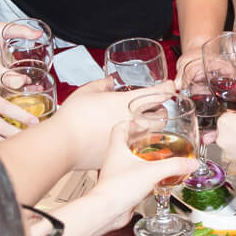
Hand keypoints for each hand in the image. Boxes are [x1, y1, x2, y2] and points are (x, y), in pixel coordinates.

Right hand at [48, 78, 170, 166]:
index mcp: (125, 103)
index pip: (155, 94)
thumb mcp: (86, 91)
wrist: (63, 143)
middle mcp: (131, 122)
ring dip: (155, 130)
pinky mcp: (121, 154)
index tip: (171, 85)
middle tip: (160, 109)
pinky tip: (133, 144)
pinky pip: (137, 150)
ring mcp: (128, 140)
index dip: (167, 88)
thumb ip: (101, 84)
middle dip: (164, 112)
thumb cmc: (72, 118)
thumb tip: (109, 81)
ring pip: (153, 135)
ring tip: (149, 127)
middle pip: (161, 118)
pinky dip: (139, 145)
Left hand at [85, 122, 201, 231]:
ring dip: (145, 161)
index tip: (142, 122)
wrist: (108, 211)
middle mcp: (115, 160)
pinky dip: (146, 177)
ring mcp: (118, 174)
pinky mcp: (122, 188)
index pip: (120, 127)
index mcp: (118, 148)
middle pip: (128, 144)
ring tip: (160, 160)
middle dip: (143, 142)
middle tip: (156, 141)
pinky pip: (135, 179)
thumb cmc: (118, 188)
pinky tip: (157, 181)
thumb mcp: (153, 172)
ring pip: (132, 162)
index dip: (131, 122)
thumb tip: (191, 163)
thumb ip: (174, 165)